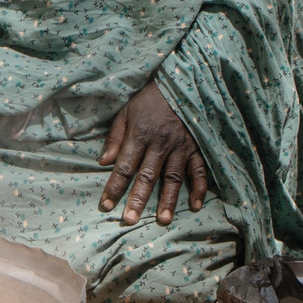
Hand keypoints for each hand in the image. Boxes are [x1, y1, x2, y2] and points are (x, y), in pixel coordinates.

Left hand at [99, 80, 207, 225]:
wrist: (181, 82)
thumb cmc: (149, 99)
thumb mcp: (126, 112)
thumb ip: (115, 137)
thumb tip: (103, 162)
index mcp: (140, 135)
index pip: (124, 166)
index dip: (114, 187)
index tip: (106, 206)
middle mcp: (160, 144)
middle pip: (147, 176)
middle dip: (138, 199)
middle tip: (130, 220)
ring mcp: (181, 147)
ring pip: (173, 178)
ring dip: (169, 200)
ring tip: (163, 220)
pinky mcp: (197, 147)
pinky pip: (199, 170)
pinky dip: (199, 188)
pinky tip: (196, 206)